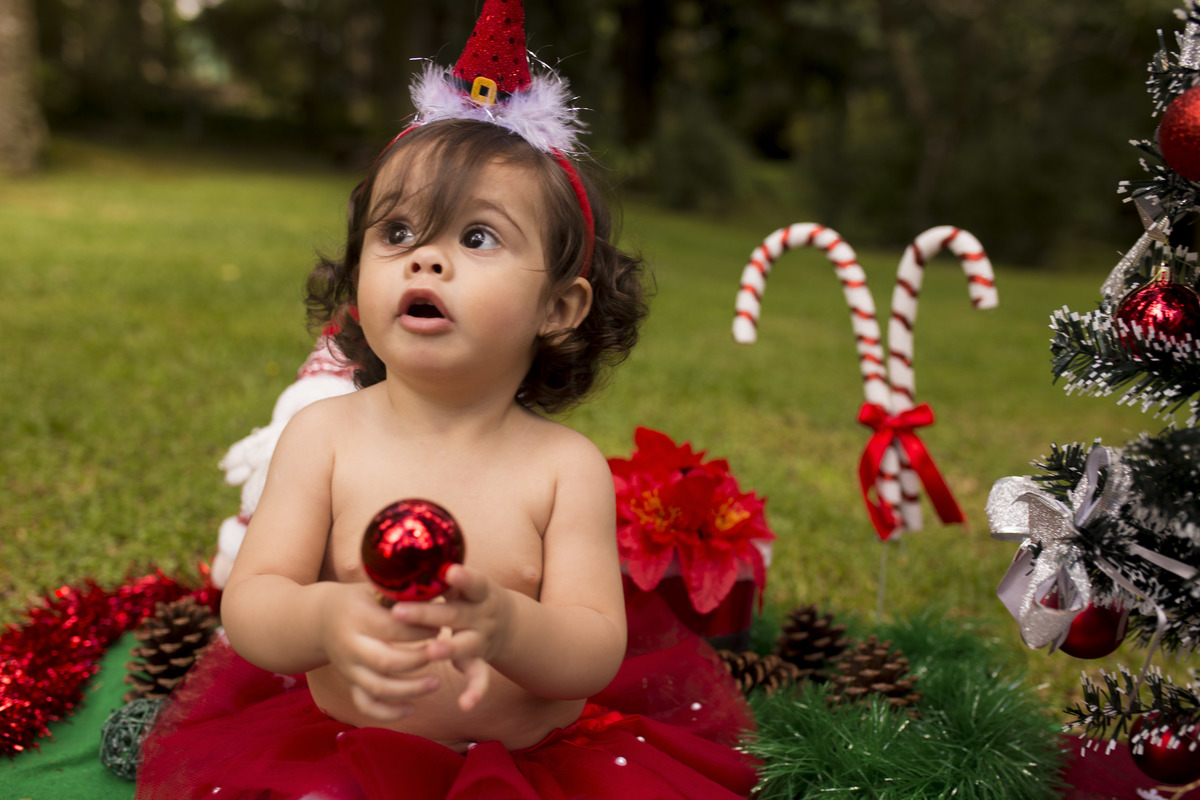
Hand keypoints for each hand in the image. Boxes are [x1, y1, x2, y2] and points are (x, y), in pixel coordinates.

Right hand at [317, 582, 442, 720]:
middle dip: (418, 660)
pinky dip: (388, 713)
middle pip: (385, 661)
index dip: (420, 629)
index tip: (441, 625)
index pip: (392, 627)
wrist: (320, 618)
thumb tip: (438, 597)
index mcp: (357, 616)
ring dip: (410, 690)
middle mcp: (350, 645)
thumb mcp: (374, 587)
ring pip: (378, 688)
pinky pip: (366, 705)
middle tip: (442, 653)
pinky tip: (412, 709)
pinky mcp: (350, 683)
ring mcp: (348, 668)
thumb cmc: (359, 599)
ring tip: (436, 683)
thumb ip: (400, 595)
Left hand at [391, 565, 510, 711]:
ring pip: (466, 646)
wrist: (505, 620)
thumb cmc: (468, 595)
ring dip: (449, 649)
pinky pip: (480, 677)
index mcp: (479, 591)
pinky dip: (475, 692)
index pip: (472, 582)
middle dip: (428, 614)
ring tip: (431, 651)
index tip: (448, 571)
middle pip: (456, 614)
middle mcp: (482, 615)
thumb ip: (437, 577)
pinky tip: (465, 704)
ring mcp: (482, 639)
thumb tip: (396, 562)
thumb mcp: (460, 581)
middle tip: (399, 611)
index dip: (462, 577)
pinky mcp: (480, 661)